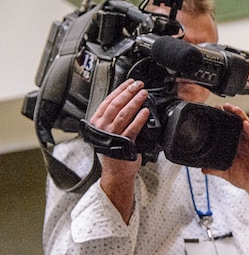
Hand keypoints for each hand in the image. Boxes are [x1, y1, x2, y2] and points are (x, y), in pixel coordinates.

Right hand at [89, 79, 149, 221]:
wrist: (116, 171)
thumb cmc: (115, 150)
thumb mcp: (110, 131)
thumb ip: (114, 117)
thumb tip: (127, 100)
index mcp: (97, 122)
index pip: (108, 101)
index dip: (120, 90)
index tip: (129, 82)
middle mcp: (102, 128)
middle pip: (115, 105)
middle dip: (128, 92)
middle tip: (139, 85)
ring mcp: (112, 135)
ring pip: (123, 114)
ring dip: (134, 102)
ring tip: (143, 94)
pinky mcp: (123, 144)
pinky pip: (132, 128)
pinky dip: (139, 119)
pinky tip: (145, 112)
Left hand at [203, 103, 248, 193]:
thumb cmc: (246, 178)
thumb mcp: (228, 173)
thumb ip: (216, 170)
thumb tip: (202, 168)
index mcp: (236, 145)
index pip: (229, 129)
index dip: (222, 121)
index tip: (215, 112)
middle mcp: (245, 141)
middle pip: (237, 124)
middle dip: (231, 114)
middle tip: (222, 106)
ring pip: (247, 126)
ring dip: (240, 116)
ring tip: (233, 109)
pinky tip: (245, 124)